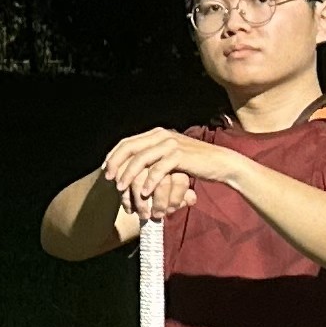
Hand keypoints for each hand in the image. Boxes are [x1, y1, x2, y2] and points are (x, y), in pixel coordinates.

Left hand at [105, 126, 229, 215]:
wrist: (220, 163)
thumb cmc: (193, 163)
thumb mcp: (170, 156)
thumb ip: (153, 157)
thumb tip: (132, 166)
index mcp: (157, 134)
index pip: (128, 142)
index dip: (113, 155)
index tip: (105, 170)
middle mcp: (161, 135)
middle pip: (130, 147)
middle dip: (116, 163)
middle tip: (108, 179)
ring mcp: (170, 144)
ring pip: (142, 158)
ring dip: (129, 175)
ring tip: (121, 188)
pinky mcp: (180, 155)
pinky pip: (159, 169)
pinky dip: (149, 181)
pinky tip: (144, 193)